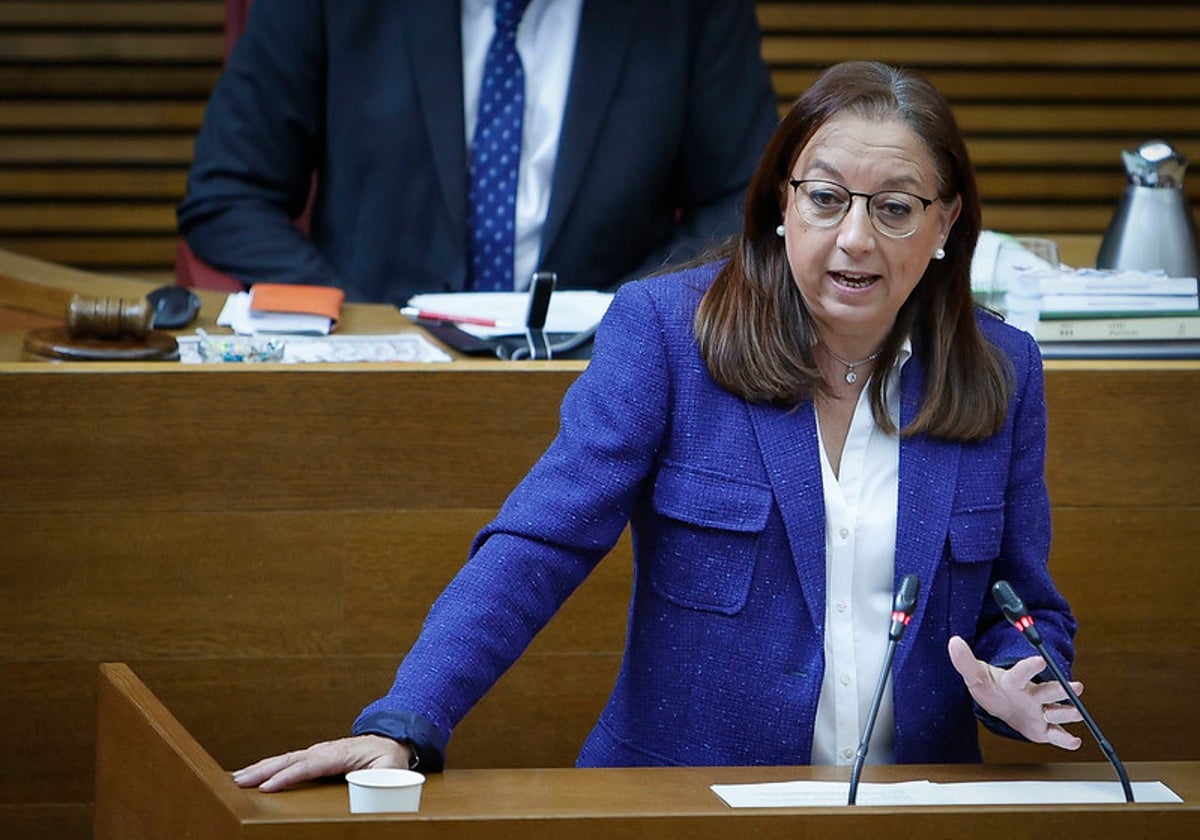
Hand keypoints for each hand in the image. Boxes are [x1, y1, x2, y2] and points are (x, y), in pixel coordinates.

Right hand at [232, 734, 412, 791]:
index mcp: (340, 753)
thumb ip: (384, 777)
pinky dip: (266, 766)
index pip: (309, 765)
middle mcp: (324, 750)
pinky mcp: (313, 757)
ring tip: (236, 778)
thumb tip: (374, 787)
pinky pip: (286, 761)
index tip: (267, 787)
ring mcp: (316, 752)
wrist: (390, 740)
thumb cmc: (390, 756)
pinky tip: (251, 773)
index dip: (288, 776)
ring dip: (259, 768)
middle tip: (238, 781)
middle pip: (289, 759)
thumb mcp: (392, 767)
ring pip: (283, 759)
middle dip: (263, 770)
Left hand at [947, 635, 1083, 749]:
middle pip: (1047, 692)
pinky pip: (1055, 734)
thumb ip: (964, 660)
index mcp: (1015, 680)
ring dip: (1067, 712)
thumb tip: (953, 642)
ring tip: (1076, 713)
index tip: (1040, 660)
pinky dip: (1065, 739)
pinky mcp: (1042, 728)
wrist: (1000, 703)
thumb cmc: (991, 686)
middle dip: (1061, 690)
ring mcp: (1039, 711)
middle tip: (1077, 686)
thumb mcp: (975, 675)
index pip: (1022, 672)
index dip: (1030, 667)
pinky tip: (1075, 742)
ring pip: (1055, 712)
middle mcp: (1032, 694)